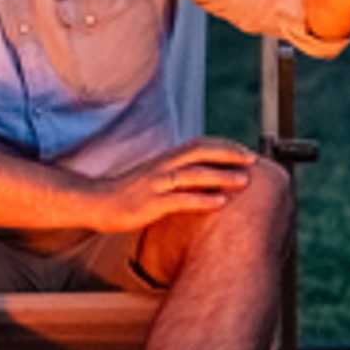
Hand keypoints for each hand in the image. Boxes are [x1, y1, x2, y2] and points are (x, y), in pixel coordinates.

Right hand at [83, 137, 262, 232]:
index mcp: (165, 160)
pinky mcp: (150, 204)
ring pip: (193, 174)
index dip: (224, 145)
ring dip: (221, 176)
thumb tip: (201, 176)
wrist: (96, 204)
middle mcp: (162, 167)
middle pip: (200, 152)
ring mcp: (156, 185)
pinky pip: (180, 200)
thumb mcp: (154, 178)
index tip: (245, 151)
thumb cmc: (128, 193)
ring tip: (245, 180)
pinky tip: (221, 203)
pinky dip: (202, 200)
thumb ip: (176, 173)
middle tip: (253, 159)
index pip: (199, 144)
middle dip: (228, 153)